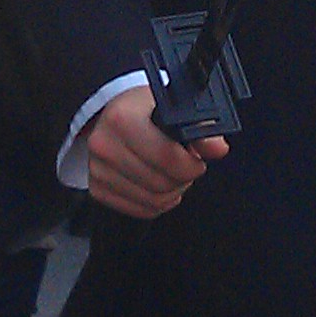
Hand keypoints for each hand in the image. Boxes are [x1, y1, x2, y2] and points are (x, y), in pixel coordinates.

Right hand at [87, 84, 226, 219]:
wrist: (111, 113)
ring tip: (173, 175)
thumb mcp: (172, 106)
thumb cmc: (144, 110)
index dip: (190, 164)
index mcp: (123, 118)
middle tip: (186, 167)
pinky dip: (156, 203)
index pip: (167, 157)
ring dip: (172, 192)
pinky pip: (139, 210)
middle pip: (161, 183)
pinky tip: (159, 186)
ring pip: (152, 200)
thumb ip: (200, 127)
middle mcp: (104, 144)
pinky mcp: (97, 189)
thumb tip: (218, 148)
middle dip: (183, 179)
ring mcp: (97, 169)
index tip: (197, 160)